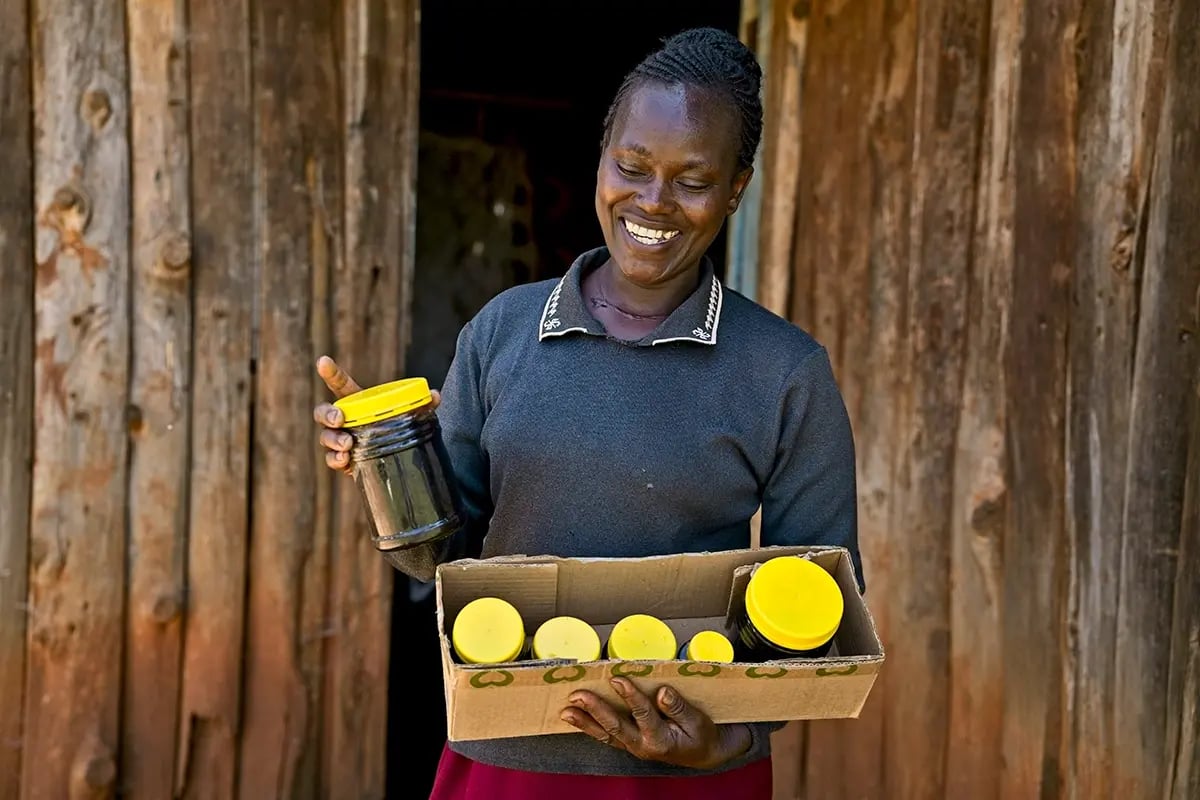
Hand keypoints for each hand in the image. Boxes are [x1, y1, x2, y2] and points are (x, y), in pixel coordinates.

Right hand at [312, 355, 439, 473]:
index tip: (323, 360)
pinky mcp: (342, 460)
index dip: (331, 372)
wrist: (394, 457)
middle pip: (322, 413)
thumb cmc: (396, 427)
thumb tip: (435, 395)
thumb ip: (421, 404)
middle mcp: (342, 420)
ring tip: (348, 445)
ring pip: (325, 438)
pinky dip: (336, 460)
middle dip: (327, 415)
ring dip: (334, 440)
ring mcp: (339, 440)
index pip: (340, 384)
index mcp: (357, 402)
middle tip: (339, 419)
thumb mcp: (408, 414)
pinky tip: (345, 461)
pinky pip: (332, 459)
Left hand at [560, 677, 751, 769]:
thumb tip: (662, 692)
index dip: (630, 696)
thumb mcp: (698, 721)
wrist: (704, 753)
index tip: (617, 678)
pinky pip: (606, 736)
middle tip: (578, 695)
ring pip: (606, 734)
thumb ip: (680, 708)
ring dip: (584, 722)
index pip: (642, 715)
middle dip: (595, 710)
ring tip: (566, 711)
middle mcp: (643, 746)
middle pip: (615, 727)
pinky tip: (575, 718)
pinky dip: (589, 727)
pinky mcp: (629, 743)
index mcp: (661, 740)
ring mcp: (634, 746)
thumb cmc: (702, 735)